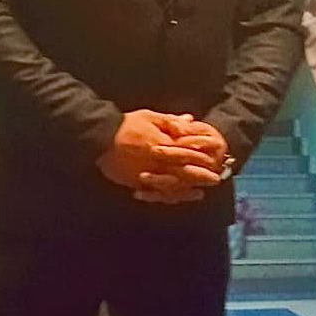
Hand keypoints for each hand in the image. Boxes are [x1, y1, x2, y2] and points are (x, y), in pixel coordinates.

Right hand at [97, 110, 222, 192]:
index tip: (214, 160)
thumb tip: (189, 120)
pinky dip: (167, 197)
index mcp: (162, 144)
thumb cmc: (126, 125)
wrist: (100, 138)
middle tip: (215, 180)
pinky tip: (175, 198)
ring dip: (187, 191)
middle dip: (200, 177)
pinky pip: (155, 193)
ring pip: (171, 187)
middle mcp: (156, 162)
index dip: (202, 157)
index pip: (186, 152)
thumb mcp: (149, 117)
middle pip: (183, 172)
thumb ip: (171, 121)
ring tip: (199, 193)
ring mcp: (146, 175)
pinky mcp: (136, 183)